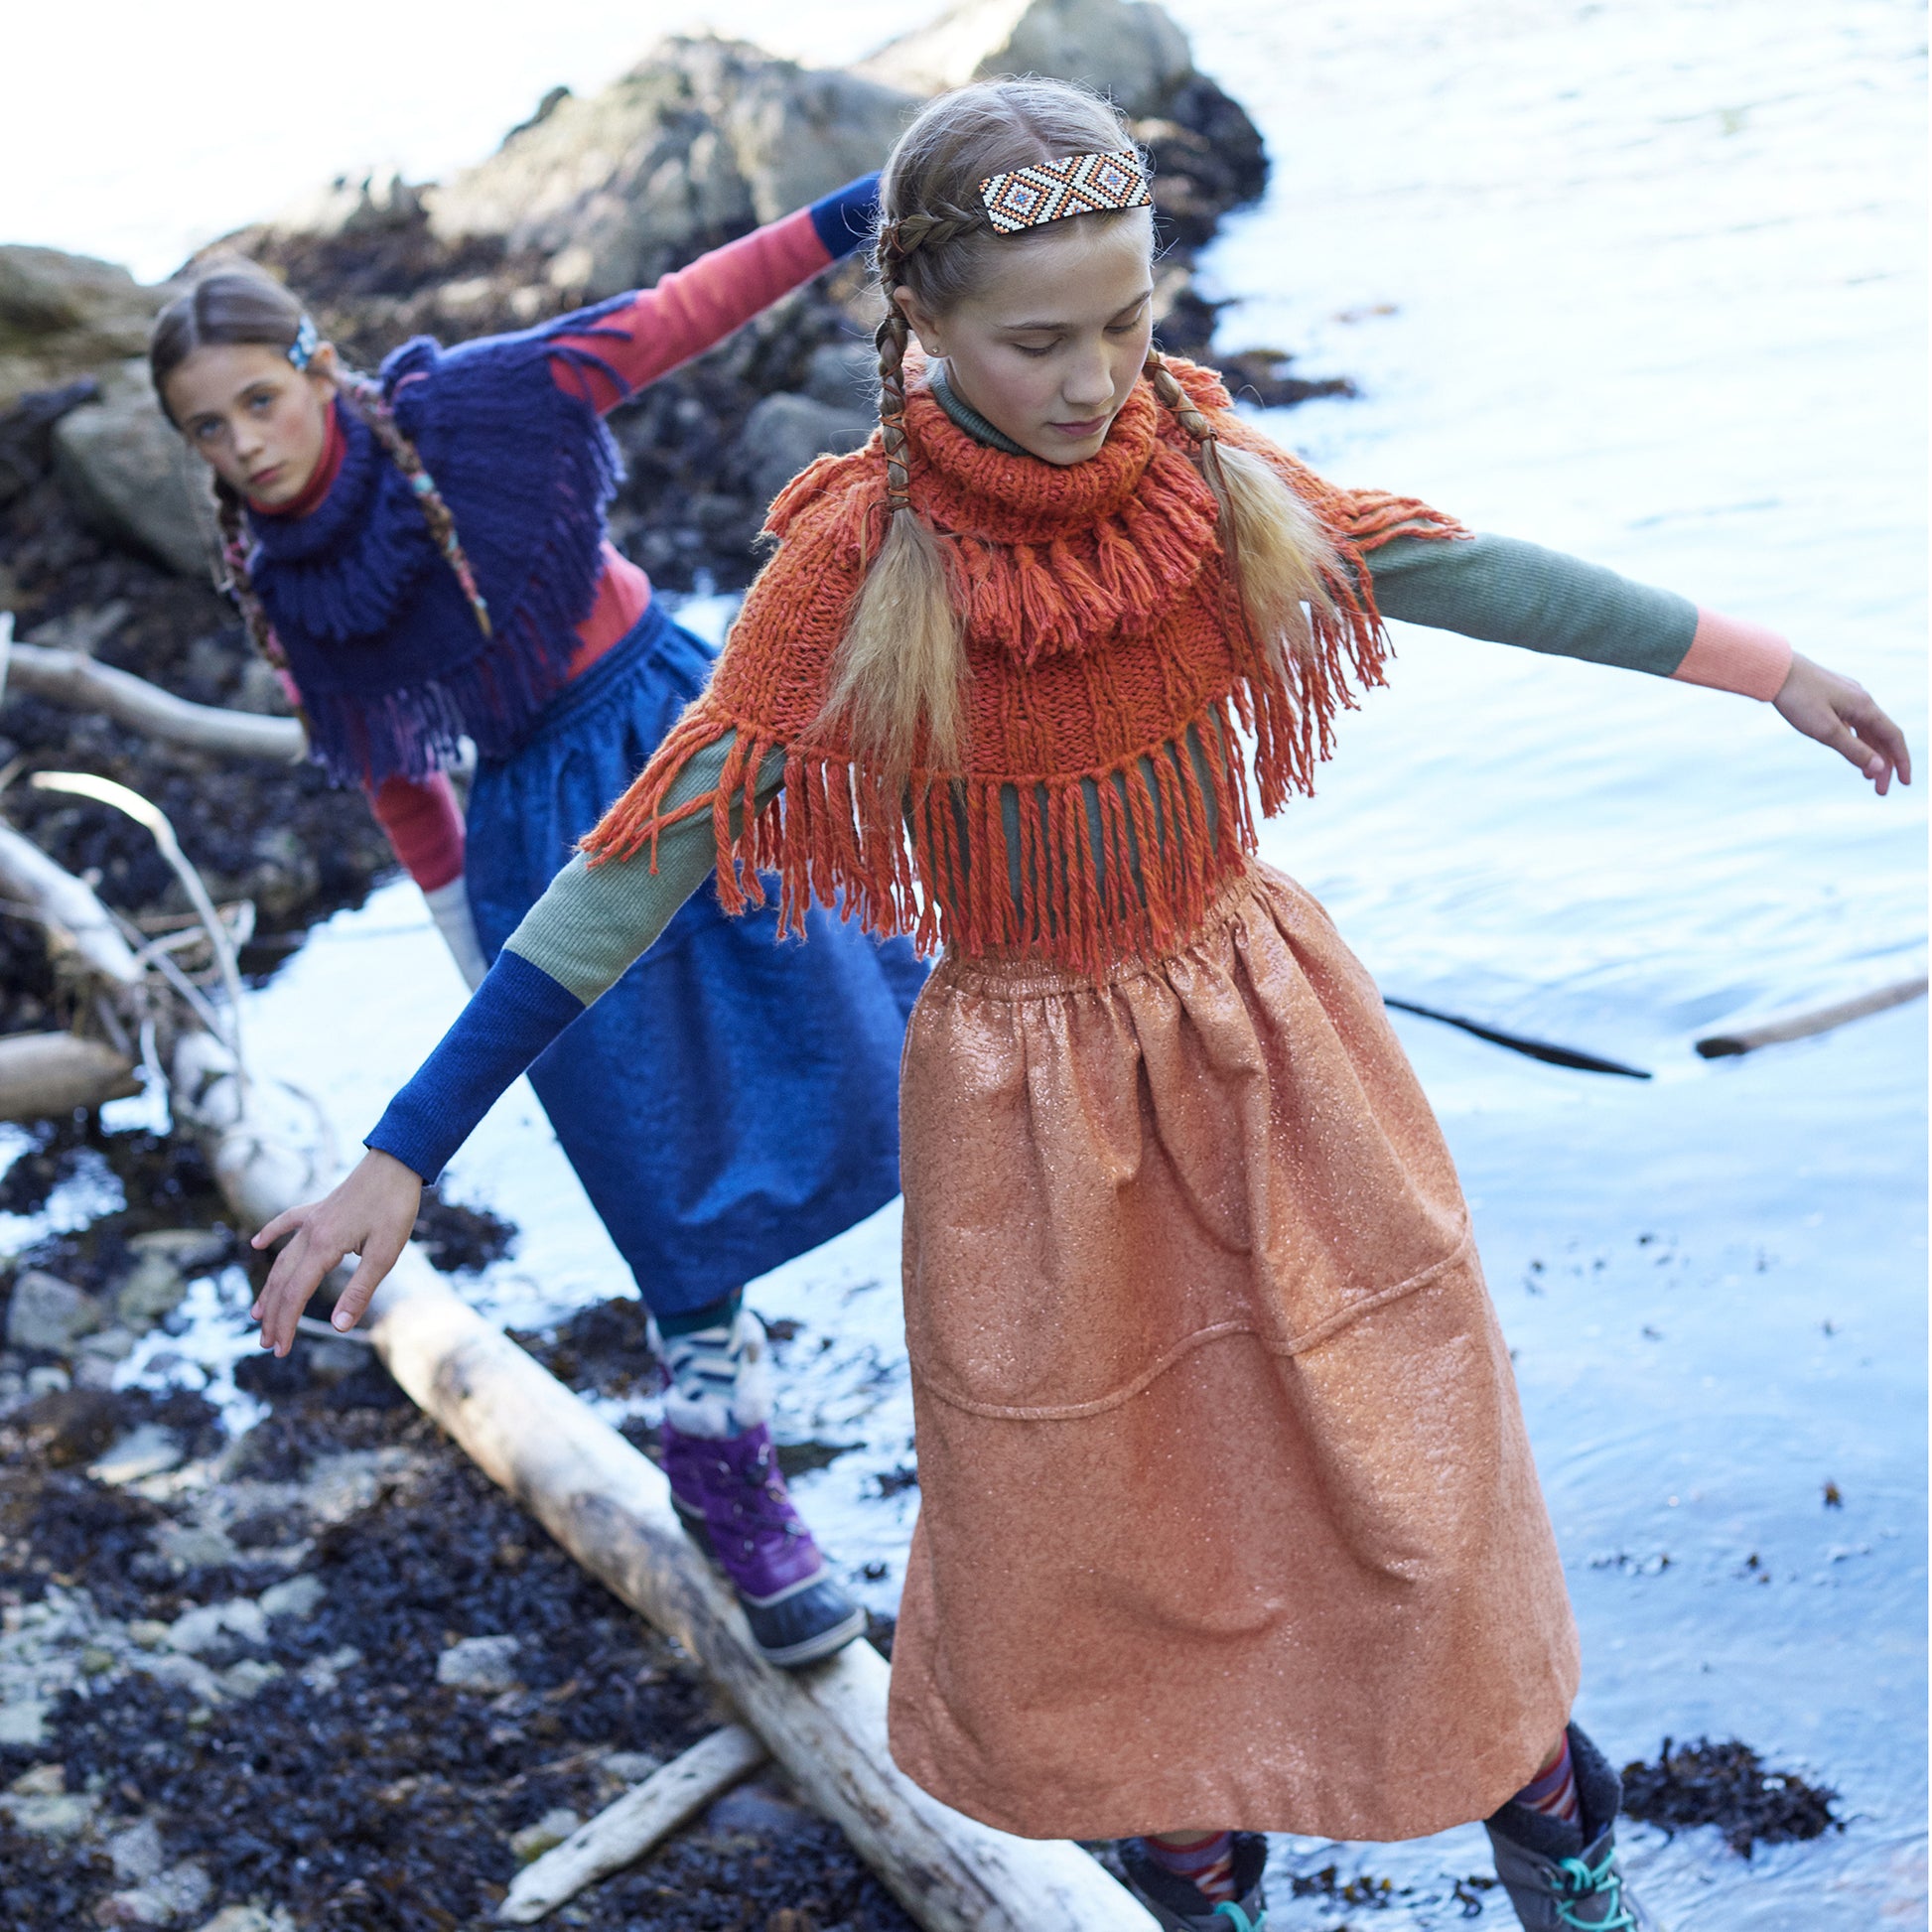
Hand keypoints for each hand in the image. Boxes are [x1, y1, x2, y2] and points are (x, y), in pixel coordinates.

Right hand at [249, 1149, 421, 1355]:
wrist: (397, 1163)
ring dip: (270, 1288)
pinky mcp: (319, 1208)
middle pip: (283, 1281)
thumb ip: (360, 1291)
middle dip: (273, 1315)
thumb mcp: (385, 1254)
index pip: (295, 1295)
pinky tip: (257, 1244)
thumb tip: (337, 1327)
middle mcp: (310, 1234)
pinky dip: (271, 1234)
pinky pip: (287, 1223)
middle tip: (267, 1342)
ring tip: (257, 1313)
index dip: (287, 1324)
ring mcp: (312, 1219)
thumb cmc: (395, 1208)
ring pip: (282, 1259)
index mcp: (324, 1248)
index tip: (281, 1350)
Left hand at [1774, 653, 1912, 794]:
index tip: (1904, 783)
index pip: (1893, 737)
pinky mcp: (1834, 696)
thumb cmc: (1799, 699)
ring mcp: (1848, 696)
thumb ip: (1854, 750)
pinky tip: (1851, 749)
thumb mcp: (1826, 730)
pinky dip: (1856, 740)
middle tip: (1879, 790)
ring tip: (1866, 777)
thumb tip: (1879, 768)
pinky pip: (1853, 722)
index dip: (1901, 761)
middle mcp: (1862, 700)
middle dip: (1883, 765)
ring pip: (1867, 729)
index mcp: (1865, 707)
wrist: (1776, 670)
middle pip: (1881, 736)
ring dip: (1870, 753)